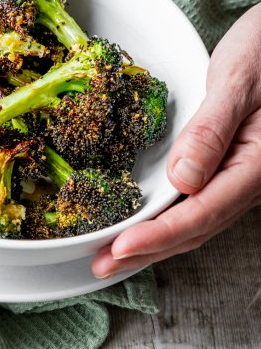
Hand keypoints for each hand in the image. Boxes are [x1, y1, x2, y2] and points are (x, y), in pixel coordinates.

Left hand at [92, 4, 260, 278]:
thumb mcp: (236, 83)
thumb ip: (212, 131)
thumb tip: (183, 180)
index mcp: (254, 165)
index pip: (199, 213)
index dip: (158, 236)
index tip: (120, 248)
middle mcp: (245, 178)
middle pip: (193, 228)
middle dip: (146, 251)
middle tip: (102, 265)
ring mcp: (235, 174)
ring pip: (193, 221)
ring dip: (153, 242)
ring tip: (114, 255)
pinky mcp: (223, 164)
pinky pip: (194, 202)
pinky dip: (164, 219)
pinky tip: (143, 224)